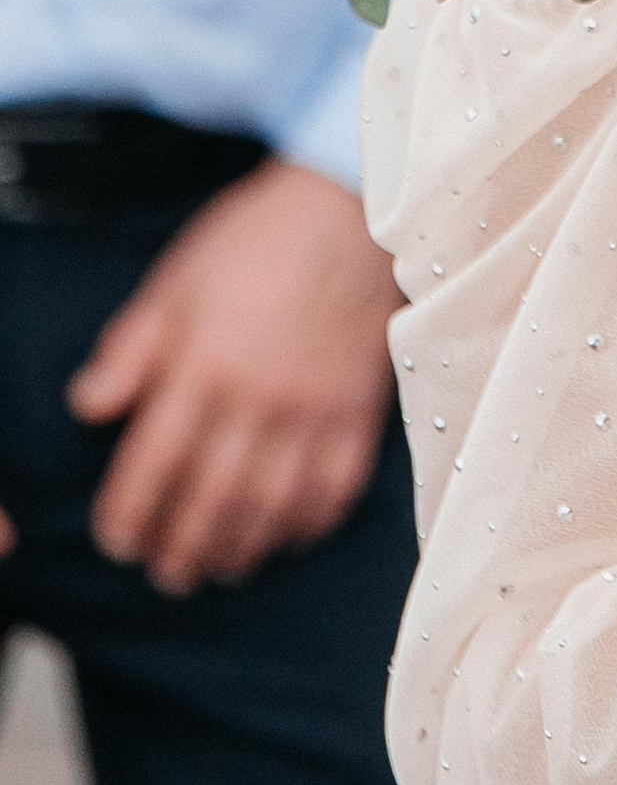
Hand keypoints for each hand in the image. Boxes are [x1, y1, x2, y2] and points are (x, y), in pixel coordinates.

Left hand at [68, 159, 399, 592]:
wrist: (352, 211)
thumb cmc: (257, 240)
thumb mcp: (175, 282)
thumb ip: (130, 349)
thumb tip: (88, 406)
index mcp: (204, 366)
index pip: (154, 464)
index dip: (130, 512)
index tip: (117, 540)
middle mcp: (259, 400)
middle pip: (212, 500)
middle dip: (182, 548)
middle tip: (166, 573)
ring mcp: (315, 411)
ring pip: (273, 507)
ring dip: (241, 547)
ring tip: (220, 567)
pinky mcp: (359, 413)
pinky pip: (336, 489)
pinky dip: (310, 523)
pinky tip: (289, 534)